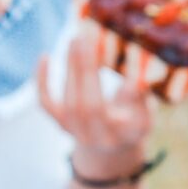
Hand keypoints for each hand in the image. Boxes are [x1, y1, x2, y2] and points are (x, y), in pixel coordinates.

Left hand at [37, 26, 152, 177]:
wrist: (107, 149)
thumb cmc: (131, 124)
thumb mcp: (146, 113)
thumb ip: (141, 94)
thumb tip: (138, 67)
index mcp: (124, 135)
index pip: (129, 108)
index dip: (128, 85)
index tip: (131, 55)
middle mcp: (97, 136)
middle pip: (88, 104)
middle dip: (86, 70)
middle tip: (87, 39)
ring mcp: (75, 130)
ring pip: (68, 99)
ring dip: (71, 66)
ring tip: (75, 39)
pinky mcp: (59, 122)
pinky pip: (46, 102)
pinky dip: (41, 80)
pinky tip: (45, 55)